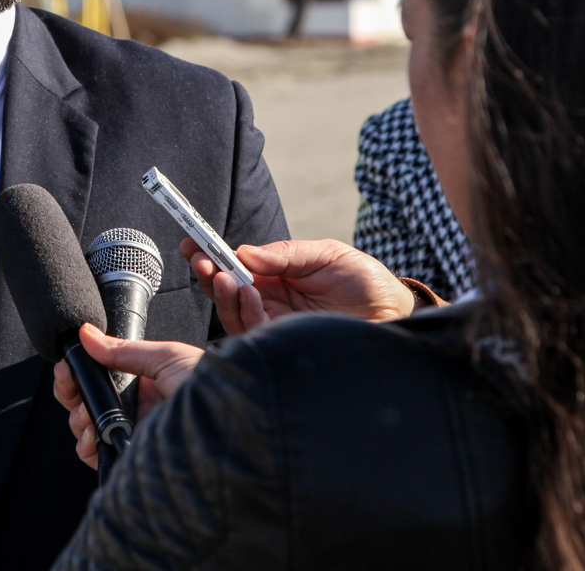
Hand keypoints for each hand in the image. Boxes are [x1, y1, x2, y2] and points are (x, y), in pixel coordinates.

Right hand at [52, 323, 203, 470]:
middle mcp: (137, 410)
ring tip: (85, 412)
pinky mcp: (133, 457)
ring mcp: (133, 434)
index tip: (67, 364)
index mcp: (145, 384)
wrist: (229, 418)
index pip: (101, 379)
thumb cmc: (208, 386)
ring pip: (89, 429)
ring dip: (78, 418)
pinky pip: (98, 454)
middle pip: (89, 403)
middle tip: (68, 383)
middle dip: (72, 393)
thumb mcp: (165, 356)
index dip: (80, 372)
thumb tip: (87, 333)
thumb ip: (123, 349)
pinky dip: (87, 445)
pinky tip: (92, 434)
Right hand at [182, 237, 414, 335]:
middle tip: (199, 260)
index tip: (190, 243)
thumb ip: (285, 255)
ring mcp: (276, 324)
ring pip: (234, 313)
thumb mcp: (325, 254)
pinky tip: (250, 294)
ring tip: (222, 275)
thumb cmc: (363, 280)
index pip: (235, 266)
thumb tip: (243, 252)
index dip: (211, 255)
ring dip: (224, 294)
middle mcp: (270, 301)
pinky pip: (255, 330)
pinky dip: (247, 311)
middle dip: (208, 275)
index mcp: (276, 277)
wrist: (394, 314)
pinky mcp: (285, 343)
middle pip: (227, 291)